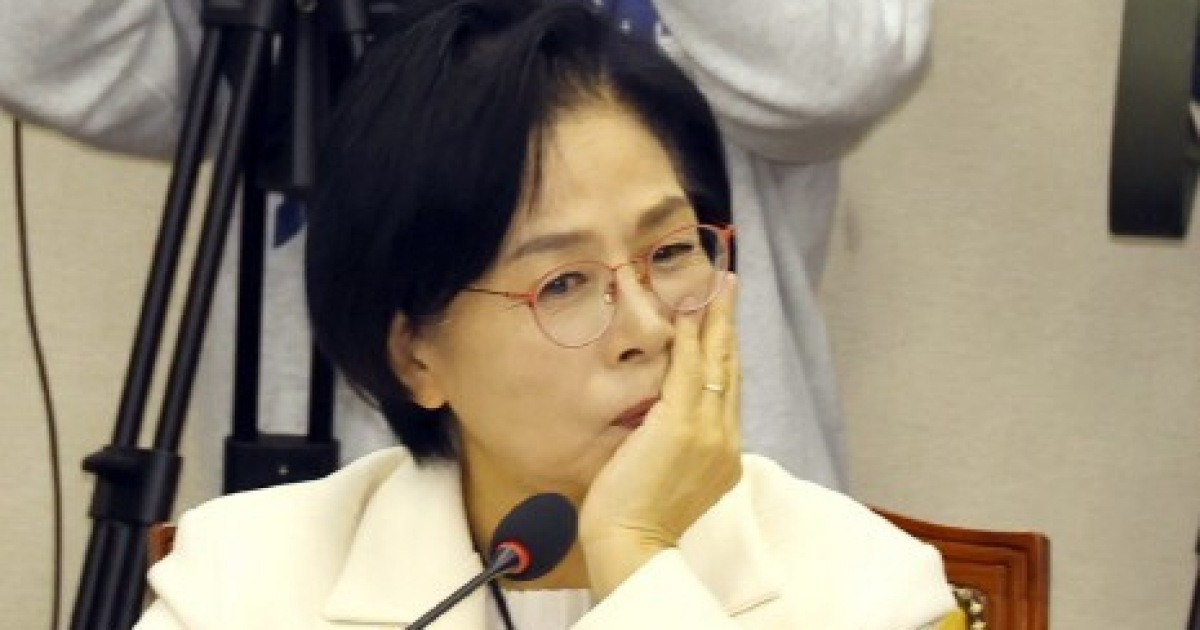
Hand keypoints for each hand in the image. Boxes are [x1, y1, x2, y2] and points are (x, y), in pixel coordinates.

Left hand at [579, 272, 741, 597]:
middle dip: (728, 324)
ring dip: (715, 318)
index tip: (724, 323)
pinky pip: (690, 370)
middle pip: (731, 369)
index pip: (728, 392)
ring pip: (716, 363)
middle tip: (729, 284)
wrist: (632, 548)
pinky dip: (690, 337)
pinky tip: (687, 309)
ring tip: (716, 283)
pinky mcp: (683, 426)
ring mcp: (708, 433)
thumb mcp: (664, 477)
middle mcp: (725, 440)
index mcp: (723, 455)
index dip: (727, 352)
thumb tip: (654, 421)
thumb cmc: (635, 521)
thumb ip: (670, 444)